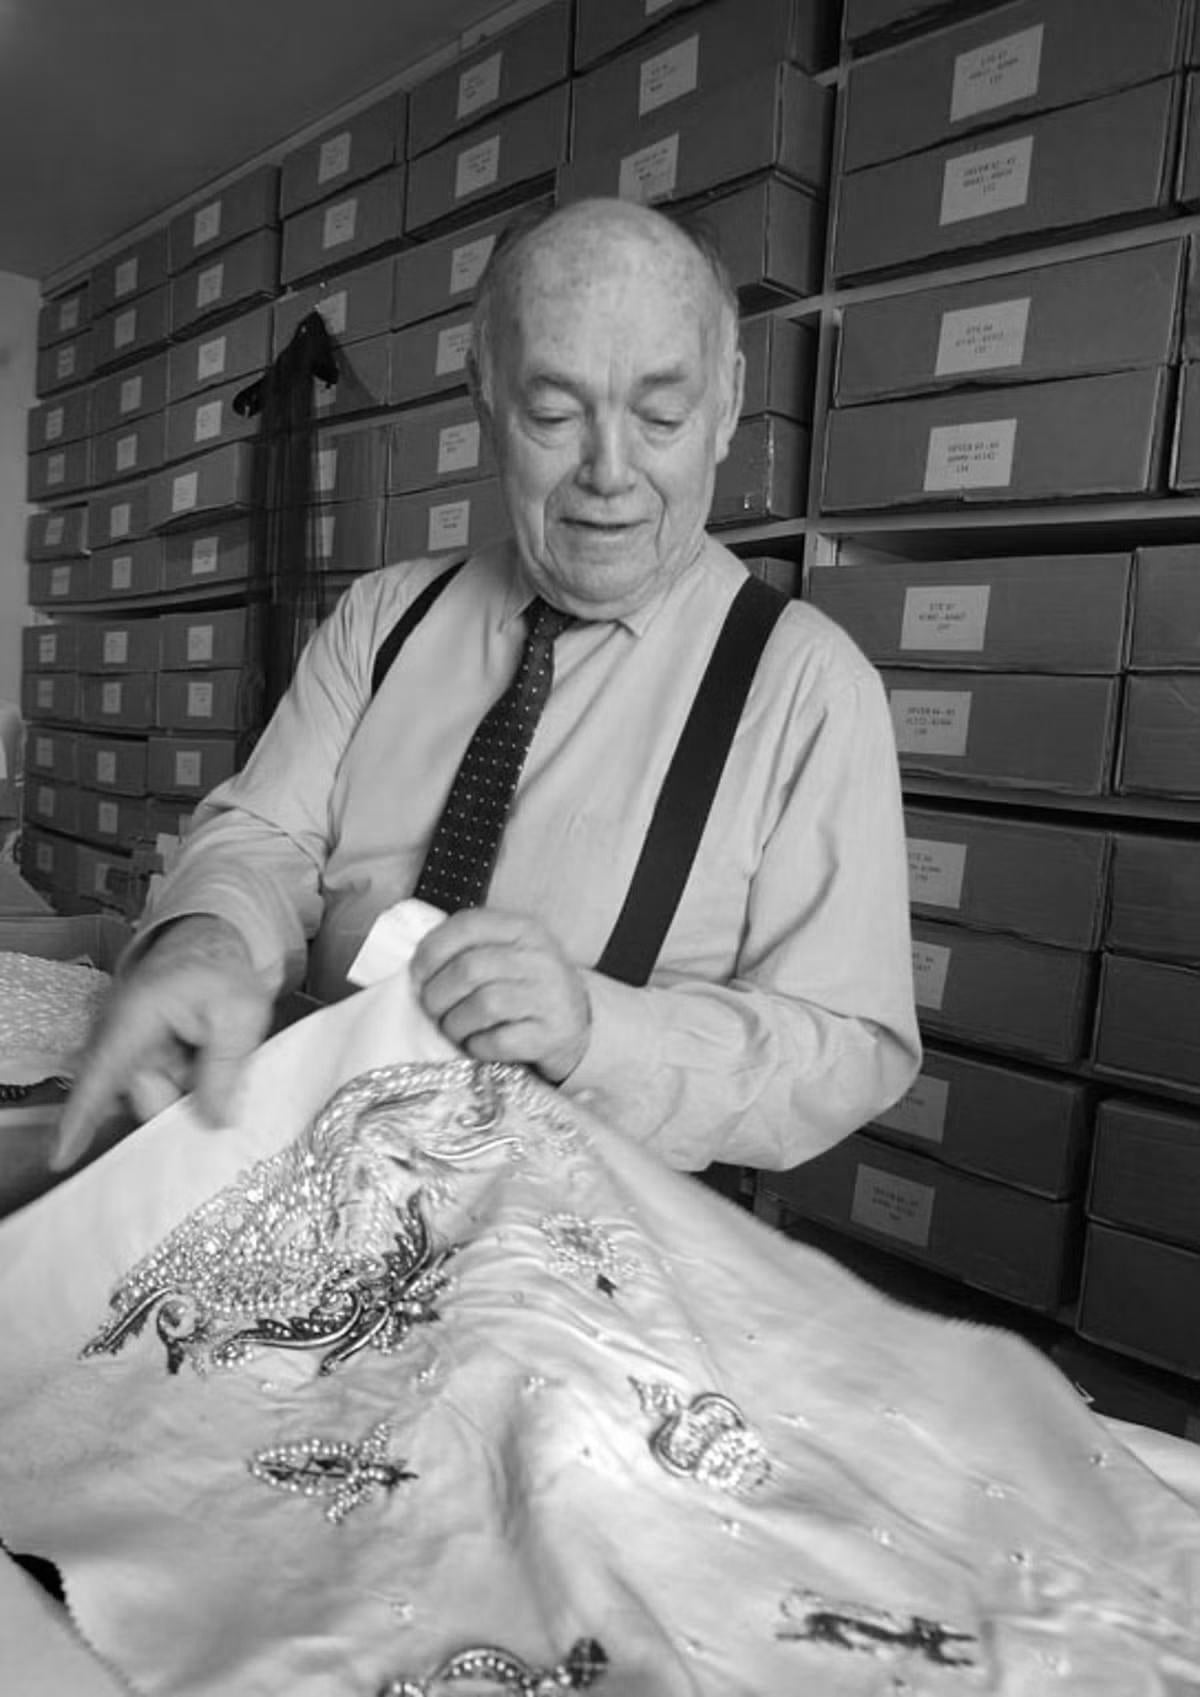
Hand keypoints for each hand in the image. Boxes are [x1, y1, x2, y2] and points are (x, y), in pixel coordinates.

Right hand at [51, 915, 272, 1170]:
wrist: (209, 946)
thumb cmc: (223, 972)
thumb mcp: (240, 1014)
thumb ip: (225, 1068)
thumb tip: (213, 1122)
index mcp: (135, 1016)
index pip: (102, 1073)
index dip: (81, 1116)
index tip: (61, 1155)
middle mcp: (118, 1033)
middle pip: (139, 1094)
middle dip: (179, 1094)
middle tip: (214, 1064)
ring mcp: (125, 1046)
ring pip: (152, 1093)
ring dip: (184, 1085)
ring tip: (209, 1046)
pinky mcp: (135, 1055)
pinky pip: (155, 1084)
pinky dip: (181, 1080)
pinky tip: (199, 1056)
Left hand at [410, 908, 591, 1082]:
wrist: (576, 1023)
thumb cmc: (525, 986)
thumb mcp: (507, 953)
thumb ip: (469, 949)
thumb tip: (416, 968)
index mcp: (523, 929)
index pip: (467, 925)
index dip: (431, 951)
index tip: (417, 975)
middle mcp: (540, 958)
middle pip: (469, 969)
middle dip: (437, 995)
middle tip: (432, 1010)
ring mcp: (550, 997)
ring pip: (482, 1006)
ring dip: (454, 1024)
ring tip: (453, 1029)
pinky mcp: (551, 1035)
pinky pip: (498, 1041)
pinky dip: (477, 1046)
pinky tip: (478, 1044)